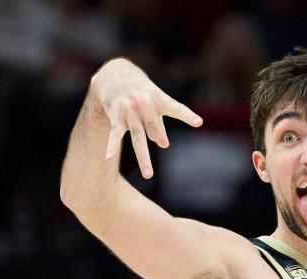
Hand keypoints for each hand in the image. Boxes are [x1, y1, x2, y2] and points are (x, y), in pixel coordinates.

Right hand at [89, 57, 201, 177]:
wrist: (115, 76)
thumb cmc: (143, 93)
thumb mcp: (155, 104)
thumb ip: (161, 124)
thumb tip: (164, 145)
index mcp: (159, 99)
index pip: (176, 108)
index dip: (187, 116)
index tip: (198, 122)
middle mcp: (144, 104)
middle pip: (154, 129)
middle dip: (156, 135)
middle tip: (157, 138)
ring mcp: (129, 111)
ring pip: (138, 138)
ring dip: (143, 158)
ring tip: (148, 175)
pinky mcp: (116, 117)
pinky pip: (115, 134)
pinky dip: (111, 146)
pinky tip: (109, 157)